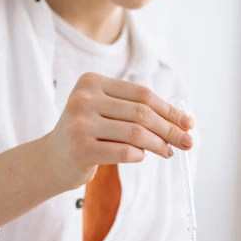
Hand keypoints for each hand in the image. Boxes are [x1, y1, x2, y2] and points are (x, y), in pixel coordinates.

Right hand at [42, 72, 193, 191]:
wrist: (52, 159)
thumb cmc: (87, 135)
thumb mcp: (105, 112)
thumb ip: (134, 111)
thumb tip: (181, 122)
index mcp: (91, 82)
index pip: (141, 94)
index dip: (168, 109)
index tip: (187, 123)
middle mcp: (84, 99)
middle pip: (141, 112)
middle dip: (169, 128)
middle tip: (188, 141)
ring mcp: (80, 124)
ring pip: (136, 133)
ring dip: (159, 144)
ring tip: (170, 151)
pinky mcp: (81, 149)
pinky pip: (124, 151)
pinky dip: (140, 155)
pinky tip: (143, 156)